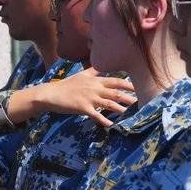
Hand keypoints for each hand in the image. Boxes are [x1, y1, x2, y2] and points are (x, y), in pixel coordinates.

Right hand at [6, 68, 135, 126]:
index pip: (115, 80)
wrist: (50, 94)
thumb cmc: (66, 85)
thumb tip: (102, 65)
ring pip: (109, 103)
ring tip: (129, 114)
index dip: (128, 84)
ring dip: (120, 109)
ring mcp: (89, 98)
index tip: (137, 88)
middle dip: (129, 97)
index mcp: (95, 80)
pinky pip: (96, 115)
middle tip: (140, 102)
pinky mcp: (83, 108)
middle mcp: (94, 88)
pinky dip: (104, 120)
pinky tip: (111, 124)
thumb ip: (93, 70)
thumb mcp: (80, 75)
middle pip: (115, 92)